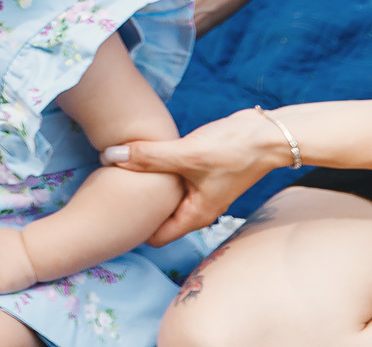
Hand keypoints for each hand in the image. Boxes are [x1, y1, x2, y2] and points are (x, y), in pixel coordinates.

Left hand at [101, 109, 287, 244]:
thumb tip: (110, 157)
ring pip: (161, 193)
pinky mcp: (196, 169)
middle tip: (104, 187)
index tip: (110, 210)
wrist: (266, 134)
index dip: (132, 227)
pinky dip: (155, 168)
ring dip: (143, 183)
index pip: (155, 236)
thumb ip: (148, 156)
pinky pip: (169, 175)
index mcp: (194, 215)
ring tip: (114, 168)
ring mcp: (196, 188)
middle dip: (134, 204)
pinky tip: (138, 152)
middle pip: (156, 214)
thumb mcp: (186, 154)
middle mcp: (195, 207)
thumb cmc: (233, 150)